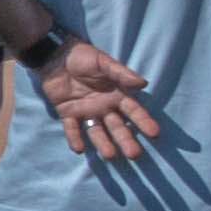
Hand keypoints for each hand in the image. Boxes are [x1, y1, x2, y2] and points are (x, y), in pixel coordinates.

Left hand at [40, 46, 165, 165]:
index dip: (143, 122)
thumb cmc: (84, 57)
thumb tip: (143, 83)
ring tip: (110, 156)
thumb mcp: (104, 62)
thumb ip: (121, 73)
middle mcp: (104, 107)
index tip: (155, 134)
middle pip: (118, 127)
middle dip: (126, 140)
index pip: (134, 111)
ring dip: (103, 143)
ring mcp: (86, 112)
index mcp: (117, 95)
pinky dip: (74, 138)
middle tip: (134, 155)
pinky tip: (79, 149)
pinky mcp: (68, 113)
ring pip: (97, 131)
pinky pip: (72, 128)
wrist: (56, 55)